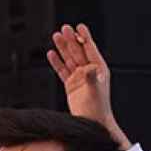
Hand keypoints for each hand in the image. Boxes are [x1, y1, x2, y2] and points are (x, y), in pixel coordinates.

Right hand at [47, 23, 124, 147]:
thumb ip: (91, 78)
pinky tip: (52, 54)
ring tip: (56, 36)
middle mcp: (89, 72)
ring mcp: (79, 78)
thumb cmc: (98, 109)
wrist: (93, 124)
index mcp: (98, 70)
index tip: (79, 26)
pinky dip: (57, 62)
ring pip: (69, 59)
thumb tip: (89, 67)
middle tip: (64, 28)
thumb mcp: (95, 91)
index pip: (90, 49)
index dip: (85, 37)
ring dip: (63, 48)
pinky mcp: (71, 85)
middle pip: (78, 51)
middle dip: (71, 40)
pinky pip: (62, 70)